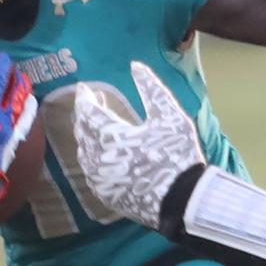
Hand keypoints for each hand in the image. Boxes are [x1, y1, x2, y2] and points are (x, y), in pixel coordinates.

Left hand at [73, 61, 205, 228]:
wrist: (183, 201)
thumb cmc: (177, 154)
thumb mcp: (169, 115)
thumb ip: (150, 88)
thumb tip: (135, 65)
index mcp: (110, 136)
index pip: (87, 112)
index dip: (85, 98)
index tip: (85, 88)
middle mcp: (97, 158)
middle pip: (82, 131)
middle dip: (86, 115)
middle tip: (94, 104)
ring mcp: (99, 180)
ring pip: (84, 153)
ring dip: (87, 136)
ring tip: (98, 126)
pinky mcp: (105, 196)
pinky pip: (90, 171)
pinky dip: (92, 157)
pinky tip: (103, 153)